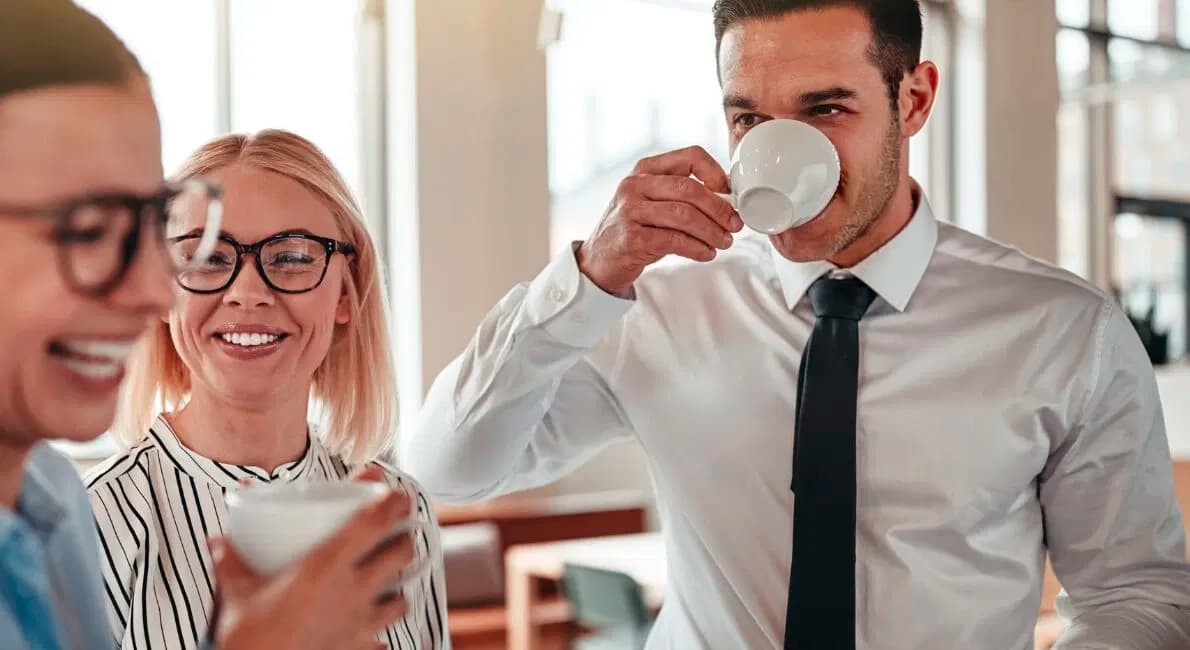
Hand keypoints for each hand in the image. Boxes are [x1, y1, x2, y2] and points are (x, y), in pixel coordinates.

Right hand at [209, 489, 416, 649]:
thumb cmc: (251, 638)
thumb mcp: (237, 593)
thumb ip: (230, 561)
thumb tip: (217, 541)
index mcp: (326, 565)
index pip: (374, 523)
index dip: (393, 504)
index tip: (398, 495)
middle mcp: (352, 590)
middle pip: (400, 555)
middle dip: (403, 540)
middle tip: (395, 535)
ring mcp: (360, 622)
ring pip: (402, 597)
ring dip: (400, 585)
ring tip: (389, 579)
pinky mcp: (360, 648)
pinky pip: (385, 636)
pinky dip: (383, 627)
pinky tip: (373, 625)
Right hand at [577, 145, 742, 295]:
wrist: (599, 261)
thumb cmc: (634, 230)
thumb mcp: (653, 203)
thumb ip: (682, 196)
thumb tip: (728, 201)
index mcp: (645, 170)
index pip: (690, 156)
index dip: (716, 173)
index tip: (730, 194)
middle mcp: (635, 185)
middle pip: (690, 188)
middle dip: (720, 209)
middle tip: (735, 225)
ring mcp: (630, 211)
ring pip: (684, 215)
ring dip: (711, 231)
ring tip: (724, 242)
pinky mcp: (631, 238)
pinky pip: (674, 240)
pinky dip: (697, 248)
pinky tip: (706, 253)